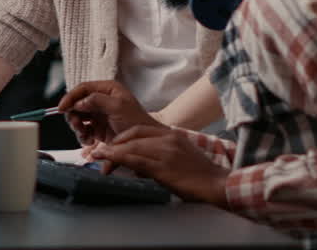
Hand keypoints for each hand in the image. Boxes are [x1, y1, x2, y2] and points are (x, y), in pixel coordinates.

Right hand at [58, 80, 163, 152]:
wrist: (145, 143)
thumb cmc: (137, 122)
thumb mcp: (118, 107)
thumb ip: (97, 100)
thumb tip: (79, 102)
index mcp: (108, 90)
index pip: (83, 89)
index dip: (70, 97)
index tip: (62, 108)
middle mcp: (102, 100)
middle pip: (77, 104)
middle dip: (74, 115)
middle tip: (78, 125)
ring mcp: (100, 115)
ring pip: (78, 118)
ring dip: (78, 127)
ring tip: (85, 135)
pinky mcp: (98, 129)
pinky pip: (83, 130)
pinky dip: (83, 136)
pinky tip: (90, 141)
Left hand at [89, 125, 229, 206]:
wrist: (219, 186)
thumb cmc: (201, 175)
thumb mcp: (181, 155)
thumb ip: (161, 153)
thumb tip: (140, 163)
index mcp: (172, 135)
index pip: (139, 129)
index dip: (122, 137)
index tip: (111, 145)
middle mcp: (167, 139)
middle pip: (132, 136)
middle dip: (113, 144)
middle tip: (100, 153)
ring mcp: (165, 152)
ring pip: (130, 147)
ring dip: (110, 152)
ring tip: (96, 157)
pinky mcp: (162, 166)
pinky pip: (134, 159)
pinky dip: (116, 158)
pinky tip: (106, 159)